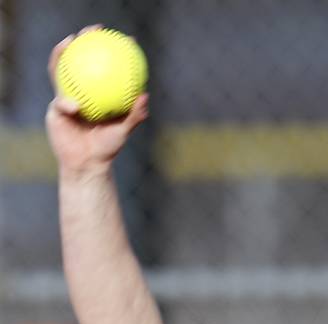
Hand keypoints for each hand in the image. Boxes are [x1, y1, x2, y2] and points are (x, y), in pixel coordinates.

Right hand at [45, 25, 149, 174]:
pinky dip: (68, 103)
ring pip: (61, 70)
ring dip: (63, 53)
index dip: (114, 51)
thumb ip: (135, 114)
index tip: (126, 39)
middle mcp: (81, 90)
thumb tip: (145, 96)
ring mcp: (66, 97)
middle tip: (95, 29)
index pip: (106, 67)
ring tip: (69, 42)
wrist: (87, 164)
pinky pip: (61, 102)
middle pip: (80, 59)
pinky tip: (75, 106)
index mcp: (98, 93)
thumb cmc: (108, 149)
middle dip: (85, 39)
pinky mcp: (55, 109)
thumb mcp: (123, 131)